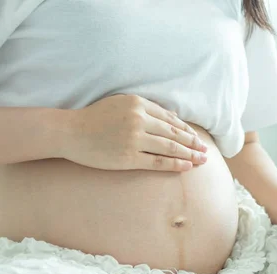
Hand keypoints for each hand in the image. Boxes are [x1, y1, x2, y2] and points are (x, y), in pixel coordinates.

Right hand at [60, 94, 207, 170]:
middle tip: (205, 151)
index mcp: (137, 104)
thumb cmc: (94, 118)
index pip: (169, 118)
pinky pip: (157, 161)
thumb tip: (169, 119)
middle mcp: (138, 119)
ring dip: (188, 154)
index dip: (186, 129)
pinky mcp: (128, 157)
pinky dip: (174, 164)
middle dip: (192, 143)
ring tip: (201, 160)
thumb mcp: (120, 103)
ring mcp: (134, 139)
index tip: (196, 137)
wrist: (70, 132)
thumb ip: (143, 108)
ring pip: (169, 147)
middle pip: (173, 133)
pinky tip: (186, 167)